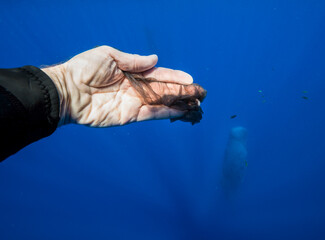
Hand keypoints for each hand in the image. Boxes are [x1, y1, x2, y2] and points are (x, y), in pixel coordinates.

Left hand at [42, 46, 205, 126]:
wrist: (67, 91)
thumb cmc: (84, 69)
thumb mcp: (109, 55)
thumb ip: (134, 60)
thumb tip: (155, 59)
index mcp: (132, 72)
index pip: (159, 74)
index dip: (175, 76)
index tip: (191, 79)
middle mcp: (136, 88)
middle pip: (165, 90)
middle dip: (183, 91)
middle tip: (201, 94)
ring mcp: (134, 103)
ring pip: (163, 103)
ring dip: (180, 104)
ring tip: (197, 105)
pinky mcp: (130, 116)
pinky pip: (153, 114)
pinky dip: (168, 113)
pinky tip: (181, 112)